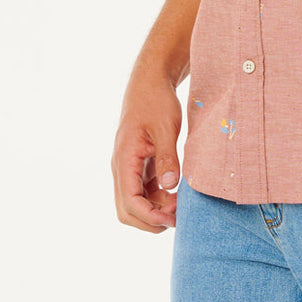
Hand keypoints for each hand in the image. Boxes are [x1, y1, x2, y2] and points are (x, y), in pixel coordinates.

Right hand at [112, 76, 182, 232]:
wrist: (150, 82)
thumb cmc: (157, 101)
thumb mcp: (166, 127)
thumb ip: (167, 157)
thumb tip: (170, 186)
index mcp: (124, 158)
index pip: (129, 201)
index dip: (149, 216)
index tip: (172, 218)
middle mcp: (121, 166)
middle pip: (127, 209)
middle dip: (150, 220)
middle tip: (178, 217)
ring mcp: (129, 166)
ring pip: (135, 202)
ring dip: (155, 210)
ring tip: (180, 206)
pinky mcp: (138, 164)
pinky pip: (142, 190)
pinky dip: (157, 198)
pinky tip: (175, 195)